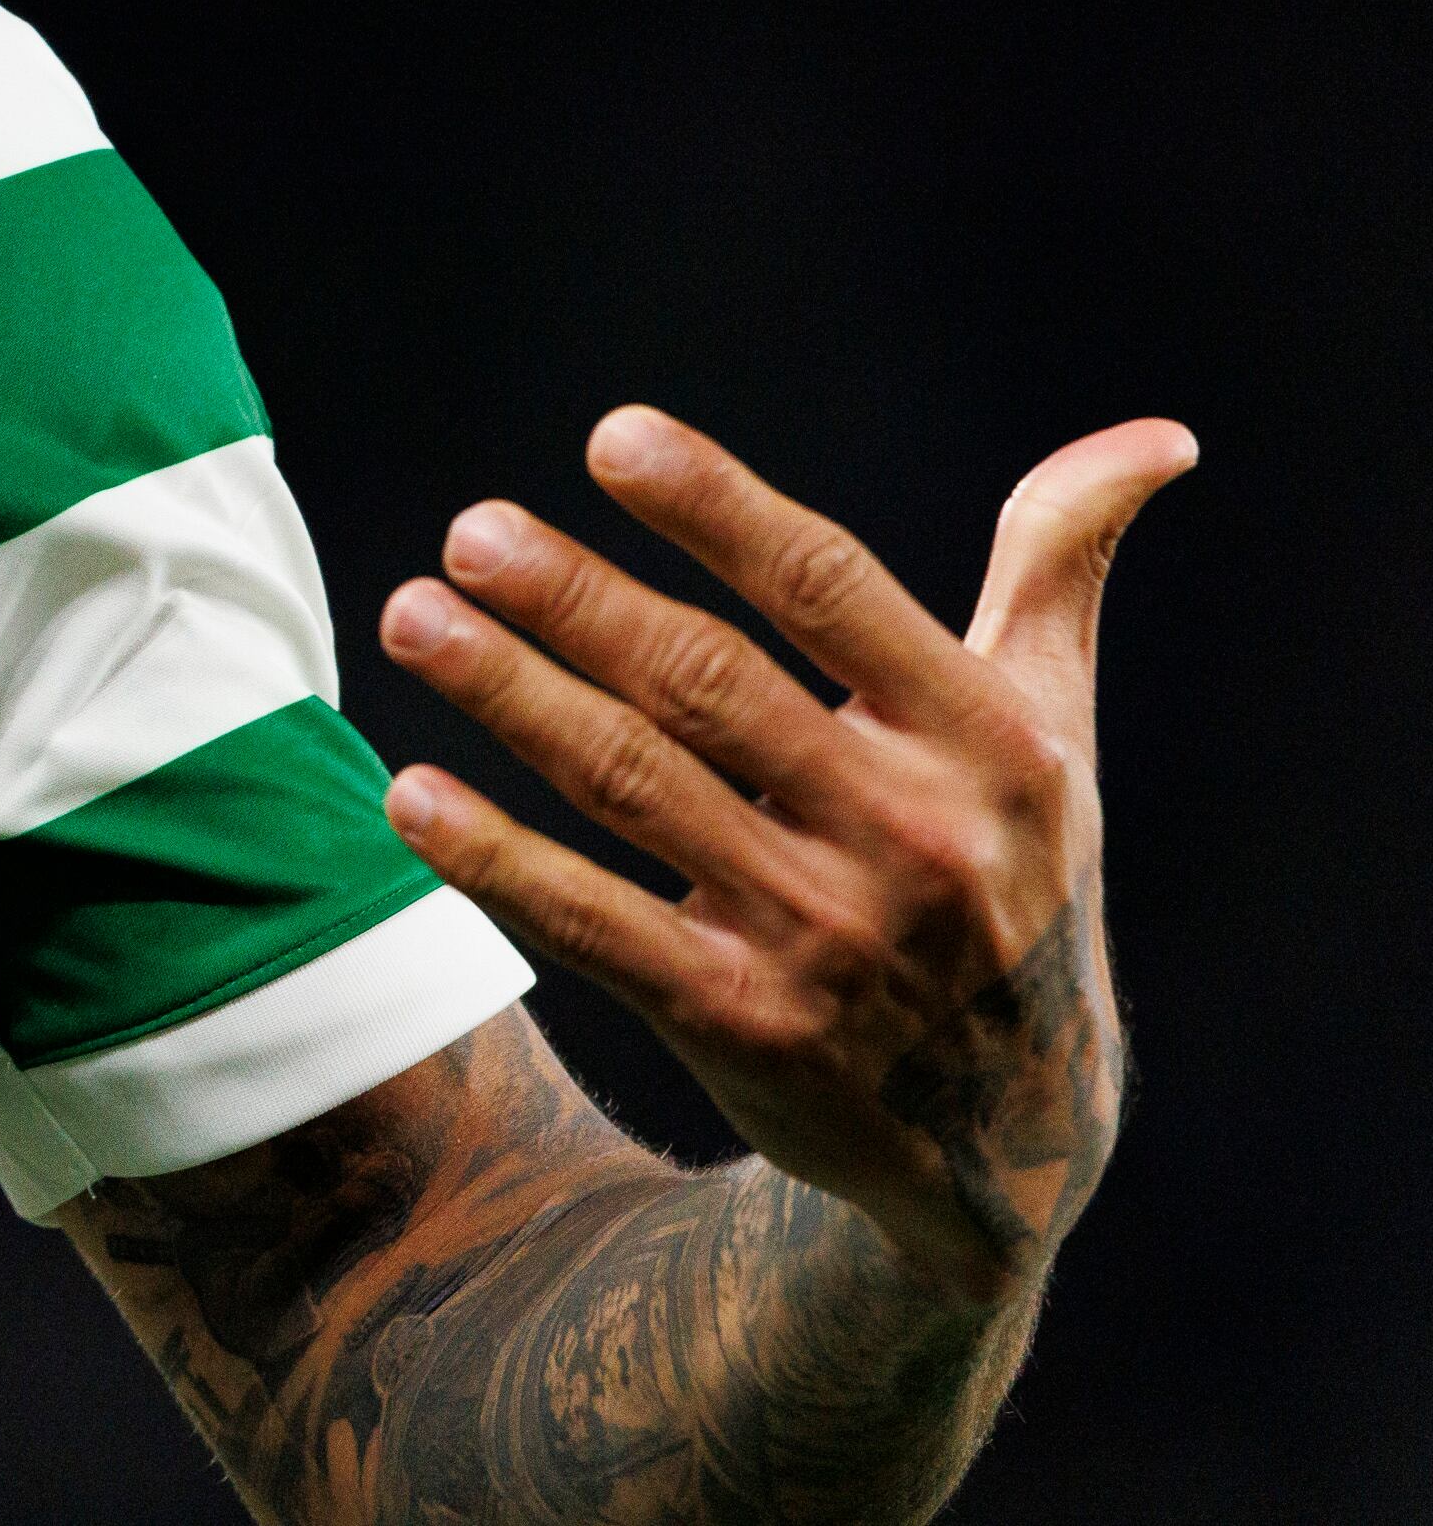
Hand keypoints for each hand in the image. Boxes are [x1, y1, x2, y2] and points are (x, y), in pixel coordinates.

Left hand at [375, 404, 1191, 1309]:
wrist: (1012, 1135)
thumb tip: (1160, 433)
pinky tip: (409, 793)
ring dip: (511, 697)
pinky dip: (497, 858)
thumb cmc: (1011, 878)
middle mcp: (914, 838)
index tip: (612, 437)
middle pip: (708, 686)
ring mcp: (826, 938)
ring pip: (635, 787)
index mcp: (989, 744)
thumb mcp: (1054, 733)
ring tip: (412, 617)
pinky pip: (594, 925)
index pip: (832, 592)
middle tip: (468, 533)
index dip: (722, 508)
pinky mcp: (745, 1026)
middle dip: (577, 602)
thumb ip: (1061, 573)